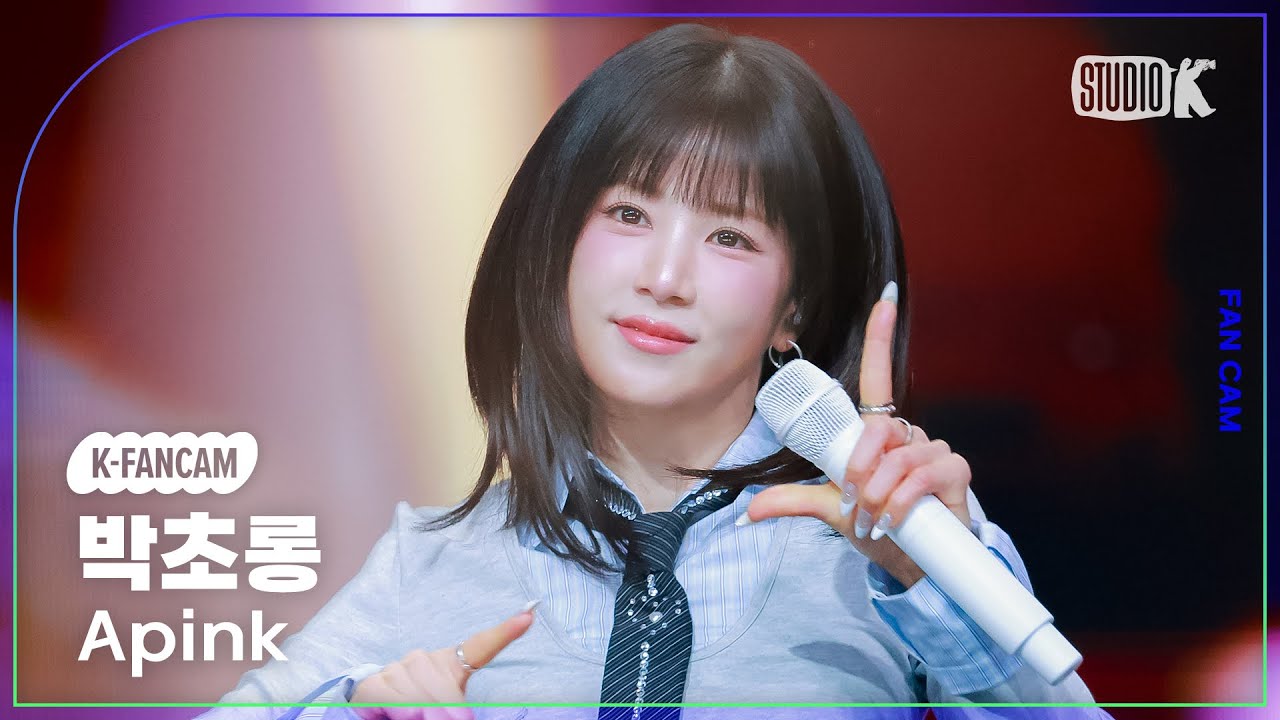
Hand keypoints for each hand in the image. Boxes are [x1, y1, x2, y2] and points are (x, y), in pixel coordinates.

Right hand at [350, 603, 536, 719]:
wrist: (373, 710)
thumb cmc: (417, 710)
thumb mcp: (446, 709)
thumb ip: (456, 707)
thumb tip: (460, 713)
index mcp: (450, 665)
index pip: (481, 647)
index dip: (505, 633)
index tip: (528, 616)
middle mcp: (426, 660)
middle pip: (447, 692)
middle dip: (444, 713)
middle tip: (435, 717)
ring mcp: (402, 668)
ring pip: (421, 700)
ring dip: (421, 716)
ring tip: (412, 717)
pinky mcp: (378, 681)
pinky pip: (398, 701)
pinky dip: (402, 713)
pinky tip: (396, 713)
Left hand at [740, 284, 973, 586]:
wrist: (915, 564)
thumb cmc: (878, 527)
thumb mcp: (829, 511)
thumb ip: (792, 502)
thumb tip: (748, 511)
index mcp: (877, 434)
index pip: (877, 376)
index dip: (881, 337)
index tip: (884, 300)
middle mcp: (907, 435)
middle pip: (878, 429)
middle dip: (860, 468)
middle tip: (853, 502)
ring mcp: (933, 451)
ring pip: (899, 456)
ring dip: (879, 491)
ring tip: (874, 517)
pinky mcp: (955, 473)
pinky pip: (926, 474)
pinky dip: (904, 498)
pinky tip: (896, 517)